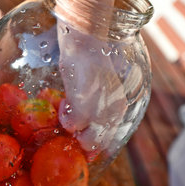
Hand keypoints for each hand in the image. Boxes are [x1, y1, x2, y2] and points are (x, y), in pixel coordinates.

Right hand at [57, 17, 129, 154]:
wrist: (88, 42)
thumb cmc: (92, 57)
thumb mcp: (100, 85)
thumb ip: (97, 102)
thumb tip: (83, 118)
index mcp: (120, 107)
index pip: (110, 138)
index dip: (94, 141)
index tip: (81, 137)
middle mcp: (114, 114)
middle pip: (97, 144)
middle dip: (82, 139)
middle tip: (71, 124)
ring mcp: (99, 115)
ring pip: (85, 140)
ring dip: (73, 127)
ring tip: (68, 108)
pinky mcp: (82, 111)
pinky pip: (70, 125)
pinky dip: (64, 116)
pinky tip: (64, 103)